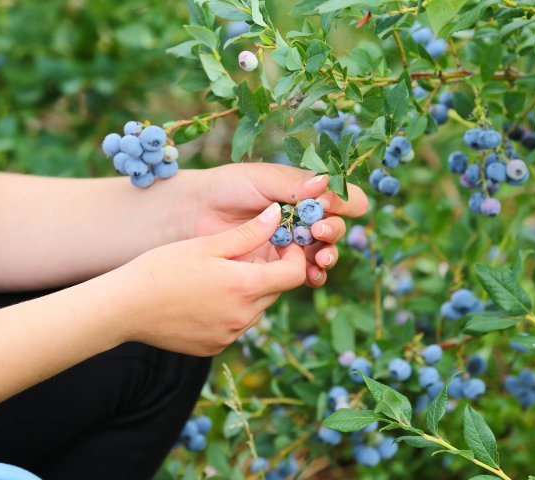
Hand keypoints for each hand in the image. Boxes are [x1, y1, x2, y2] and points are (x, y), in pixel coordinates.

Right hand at [112, 203, 305, 355]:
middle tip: (241, 255)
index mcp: (246, 287)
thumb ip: (248, 233)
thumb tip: (276, 215)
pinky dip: (231, 311)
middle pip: (275, 291)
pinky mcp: (215, 347)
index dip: (294, 256)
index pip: (295, 274)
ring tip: (217, 276)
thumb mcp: (207, 245)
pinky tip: (204, 298)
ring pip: (256, 309)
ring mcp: (230, 336)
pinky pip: (236, 326)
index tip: (280, 244)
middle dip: (268, 271)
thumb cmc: (163, 269)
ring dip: (248, 291)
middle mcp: (244, 317)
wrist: (124, 308)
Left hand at [182, 163, 368, 286]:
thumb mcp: (262, 180)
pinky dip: (312, 275)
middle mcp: (302, 219)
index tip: (328, 205)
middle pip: (334, 229)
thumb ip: (294, 185)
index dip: (342, 203)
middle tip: (318, 231)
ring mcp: (291, 244)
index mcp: (304, 193)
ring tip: (321, 258)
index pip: (339, 198)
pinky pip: (302, 274)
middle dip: (332, 231)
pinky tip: (311, 274)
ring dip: (328, 256)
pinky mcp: (276, 267)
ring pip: (322, 253)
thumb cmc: (226, 187)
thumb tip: (327, 184)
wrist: (192, 213)